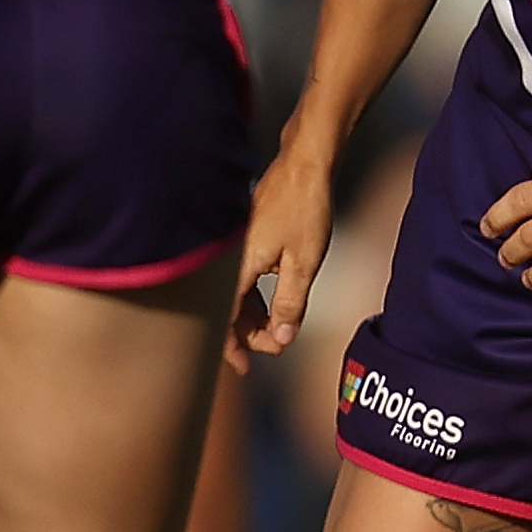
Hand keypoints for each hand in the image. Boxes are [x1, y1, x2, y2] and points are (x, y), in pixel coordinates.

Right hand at [226, 143, 338, 370]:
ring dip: (251, 315)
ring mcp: (234, 247)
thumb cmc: (305, 208)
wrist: (304, 164)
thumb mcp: (304, 263)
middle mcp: (227, 258)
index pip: (225, 318)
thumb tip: (280, 339)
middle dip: (249, 333)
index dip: (232, 347)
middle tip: (274, 346)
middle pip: (227, 309)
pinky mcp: (242, 238)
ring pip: (233, 293)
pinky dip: (252, 295)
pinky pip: (238, 277)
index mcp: (237, 267)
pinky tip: (269, 301)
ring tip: (275, 329)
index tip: (244, 367)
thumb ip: (289, 305)